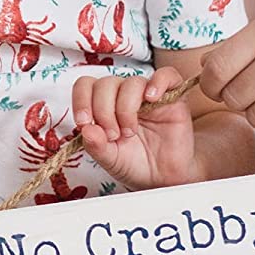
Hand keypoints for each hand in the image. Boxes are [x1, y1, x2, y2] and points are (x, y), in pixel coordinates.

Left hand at [72, 66, 197, 188]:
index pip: (87, 85)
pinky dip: (158, 83)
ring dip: (126, 108)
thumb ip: (96, 146)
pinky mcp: (172, 96)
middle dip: (104, 111)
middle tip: (113, 135)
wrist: (163, 179)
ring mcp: (148, 94)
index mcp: (104, 105)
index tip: (84, 122)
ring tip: (130, 132)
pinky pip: (167, 75)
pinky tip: (151, 99)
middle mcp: (124, 95)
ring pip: (131, 82)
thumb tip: (86, 130)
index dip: (82, 100)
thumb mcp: (109, 159)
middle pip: (106, 83)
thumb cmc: (135, 165)